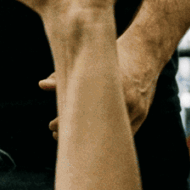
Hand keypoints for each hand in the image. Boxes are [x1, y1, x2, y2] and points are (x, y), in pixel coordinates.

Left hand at [40, 41, 158, 137]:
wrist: (146, 51)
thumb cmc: (113, 54)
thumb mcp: (90, 61)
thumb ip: (66, 74)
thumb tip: (42, 85)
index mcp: (110, 86)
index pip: (82, 113)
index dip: (65, 123)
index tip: (51, 126)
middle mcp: (125, 100)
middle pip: (96, 128)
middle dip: (75, 133)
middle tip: (55, 135)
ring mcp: (138, 109)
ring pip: (111, 133)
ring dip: (92, 138)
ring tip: (72, 137)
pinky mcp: (143, 113)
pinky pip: (125, 132)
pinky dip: (108, 135)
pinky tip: (94, 136)